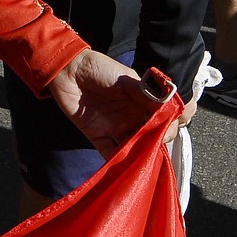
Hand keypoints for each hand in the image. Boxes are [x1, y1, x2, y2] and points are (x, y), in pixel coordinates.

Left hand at [46, 49, 164, 157]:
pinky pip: (108, 152)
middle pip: (148, 138)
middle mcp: (131, 118)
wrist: (69, 70)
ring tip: (141, 164)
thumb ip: (145, 92)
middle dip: (153, 147)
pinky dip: (115, 162)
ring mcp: (115, 127)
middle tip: (154, 153)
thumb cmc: (99, 69)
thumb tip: (168, 103)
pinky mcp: (96, 135)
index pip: (160, 121)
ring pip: (131, 148)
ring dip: (137, 157)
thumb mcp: (125, 78)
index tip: (165, 135)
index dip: (165, 129)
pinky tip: (122, 168)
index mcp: (141, 104)